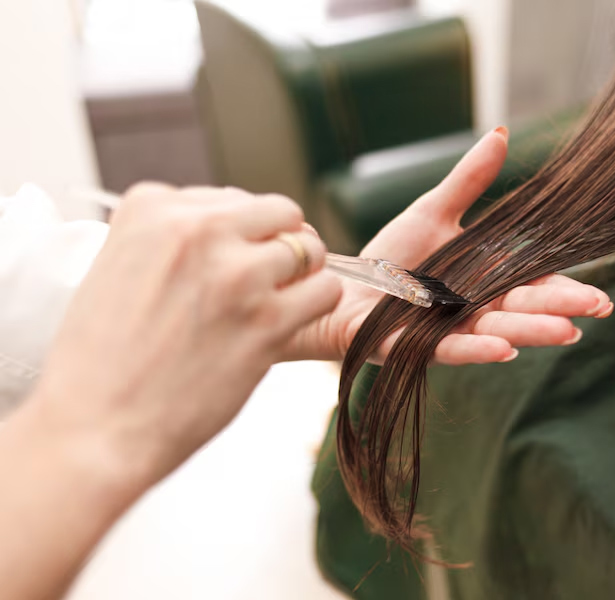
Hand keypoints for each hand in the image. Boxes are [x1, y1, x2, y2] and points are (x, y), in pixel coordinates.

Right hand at [27, 184, 340, 488]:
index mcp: (151, 208)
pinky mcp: (268, 320)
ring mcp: (236, 274)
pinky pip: (326, 290)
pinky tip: (289, 324)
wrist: (95, 428)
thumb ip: (172, 240)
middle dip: (280, 243)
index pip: (228, 198)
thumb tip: (230, 230)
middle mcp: (196, 230)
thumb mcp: (118, 268)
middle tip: (269, 279)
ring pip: (309, 249)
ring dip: (303, 277)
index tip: (222, 265)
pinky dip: (317, 305)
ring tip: (276, 305)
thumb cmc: (103, 360)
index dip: (236, 234)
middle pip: (279, 212)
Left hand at [285, 128, 613, 364]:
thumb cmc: (391, 257)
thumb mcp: (434, 211)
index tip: (602, 297)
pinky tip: (505, 351)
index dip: (566, 290)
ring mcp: (449, 331)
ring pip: (497, 332)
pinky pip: (452, 351)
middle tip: (598, 309)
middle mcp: (475, 309)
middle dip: (560, 309)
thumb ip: (470, 181)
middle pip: (523, 308)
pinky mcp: (418, 348)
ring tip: (565, 332)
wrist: (344, 288)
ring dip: (531, 332)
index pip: (533, 284)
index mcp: (485, 281)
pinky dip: (478, 351)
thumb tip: (501, 133)